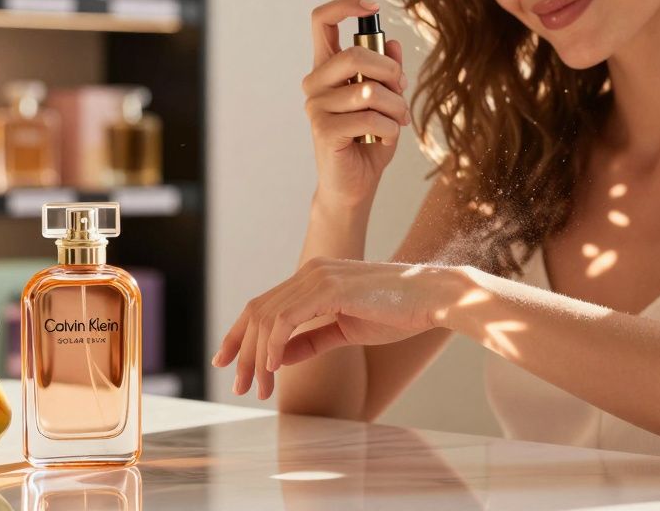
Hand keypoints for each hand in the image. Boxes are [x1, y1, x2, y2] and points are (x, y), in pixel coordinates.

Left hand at [211, 258, 461, 399]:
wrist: (433, 298)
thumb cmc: (397, 313)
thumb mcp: (346, 330)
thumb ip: (312, 339)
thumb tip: (281, 356)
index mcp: (314, 277)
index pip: (264, 305)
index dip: (240, 334)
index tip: (226, 362)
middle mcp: (310, 271)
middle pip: (257, 310)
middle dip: (241, 350)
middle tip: (237, 385)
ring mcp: (318, 277)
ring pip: (268, 318)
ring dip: (257, 358)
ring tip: (258, 388)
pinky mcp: (330, 289)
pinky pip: (287, 320)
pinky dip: (275, 346)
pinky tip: (274, 369)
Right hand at [304, 0, 410, 207]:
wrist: (355, 186)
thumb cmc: (369, 139)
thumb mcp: (386, 100)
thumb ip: (388, 72)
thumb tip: (392, 43)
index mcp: (327, 67)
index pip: (322, 20)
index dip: (345, 5)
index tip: (372, 8)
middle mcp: (315, 82)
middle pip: (355, 53)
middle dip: (390, 71)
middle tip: (401, 91)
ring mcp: (316, 105)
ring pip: (369, 90)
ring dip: (396, 106)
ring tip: (399, 120)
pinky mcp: (323, 129)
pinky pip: (369, 117)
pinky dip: (389, 127)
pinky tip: (386, 136)